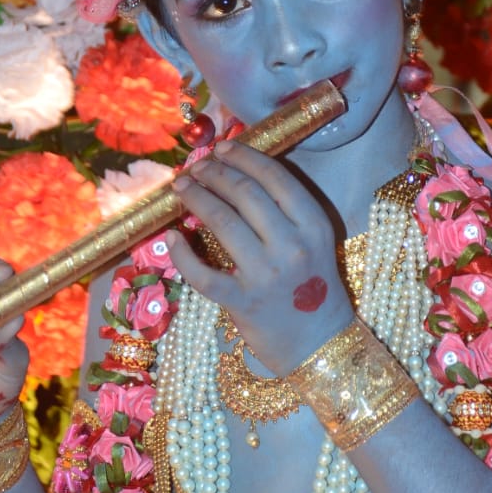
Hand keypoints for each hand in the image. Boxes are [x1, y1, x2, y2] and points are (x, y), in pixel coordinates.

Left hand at [168, 142, 351, 375]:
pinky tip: (172, 237)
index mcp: (313, 225)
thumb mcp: (313, 243)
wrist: (319, 344)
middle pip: (244, 193)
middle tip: (195, 167)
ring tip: (181, 188)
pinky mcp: (242, 302)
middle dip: (213, 173)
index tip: (221, 148)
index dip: (243, 157)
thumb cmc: (312, 289)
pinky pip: (202, 272)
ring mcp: (266, 274)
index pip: (274, 177)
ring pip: (222, 222)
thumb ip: (284, 212)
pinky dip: (182, 253)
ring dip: (196, 198)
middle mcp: (292, 245)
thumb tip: (236, 174)